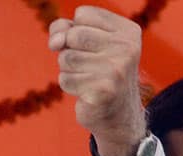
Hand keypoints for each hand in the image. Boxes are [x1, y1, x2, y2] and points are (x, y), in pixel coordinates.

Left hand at [48, 6, 145, 155]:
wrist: (117, 114)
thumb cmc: (98, 73)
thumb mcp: (85, 44)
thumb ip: (64, 30)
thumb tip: (55, 41)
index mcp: (127, 31)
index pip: (83, 14)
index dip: (75, 30)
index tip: (90, 46)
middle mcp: (126, 48)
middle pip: (73, 35)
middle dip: (69, 50)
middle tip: (86, 65)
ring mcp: (116, 70)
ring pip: (66, 58)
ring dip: (68, 70)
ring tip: (87, 78)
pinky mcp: (102, 91)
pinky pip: (65, 79)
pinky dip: (69, 86)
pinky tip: (85, 92)